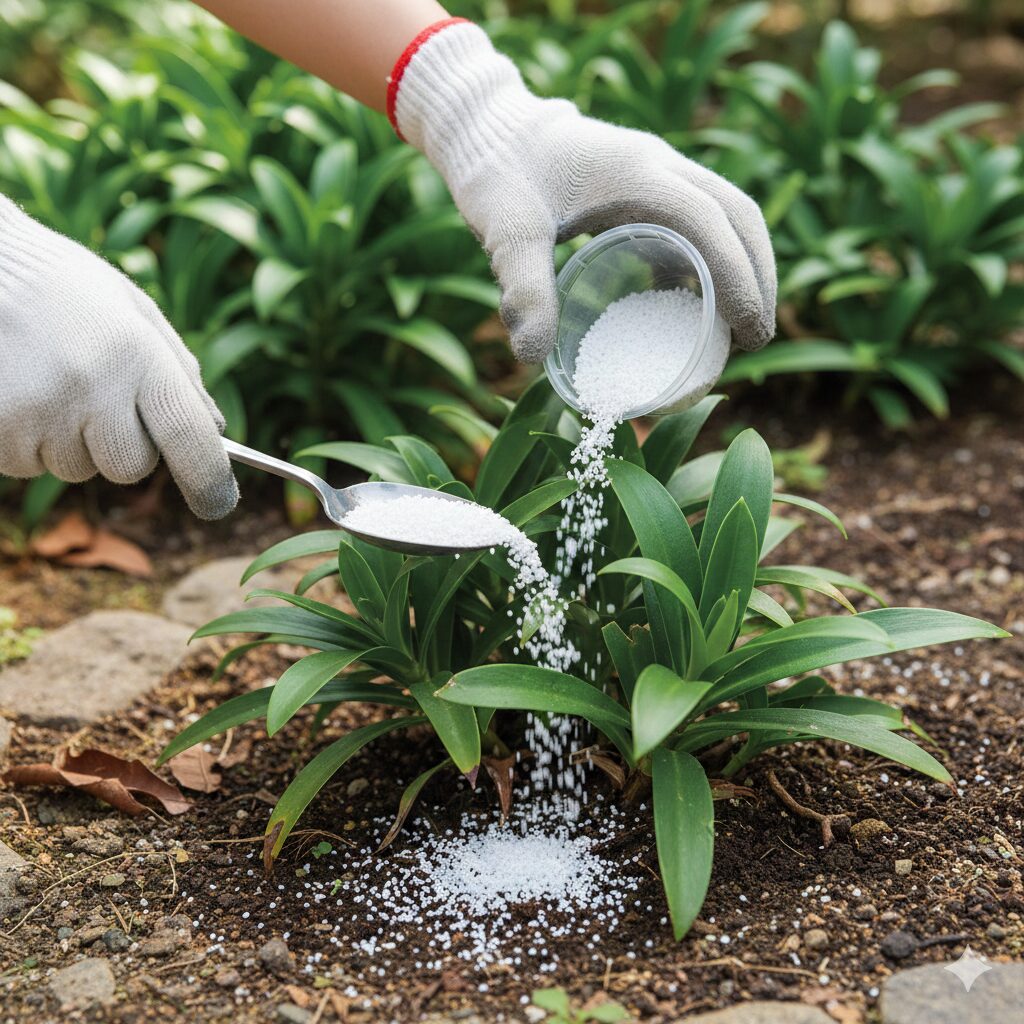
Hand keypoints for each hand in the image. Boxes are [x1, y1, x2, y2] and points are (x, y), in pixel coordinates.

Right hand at [0, 196, 237, 519]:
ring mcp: (37, 410)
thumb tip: (215, 432)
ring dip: (74, 441)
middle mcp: (89, 385)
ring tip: (51, 380)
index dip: (209, 480)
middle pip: (132, 467)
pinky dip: (31, 441)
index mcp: (135, 351)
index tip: (219, 503)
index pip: (188, 437)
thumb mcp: (134, 312)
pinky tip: (21, 390)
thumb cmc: (66, 289)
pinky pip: (30, 465)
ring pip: (79, 468)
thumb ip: (179, 372)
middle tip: (100, 395)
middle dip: (126, 446)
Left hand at [391, 20, 775, 362]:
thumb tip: (533, 358)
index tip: (748, 331)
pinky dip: (712, 260)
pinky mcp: (646, 185)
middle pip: (738, 214)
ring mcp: (658, 171)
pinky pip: (698, 219)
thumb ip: (522, 289)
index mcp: (638, 172)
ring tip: (740, 328)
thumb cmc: (498, 177)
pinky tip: (696, 305)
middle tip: (755, 337)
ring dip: (744, 265)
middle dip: (758, 275)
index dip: (739, 277)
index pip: (711, 222)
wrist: (489, 131)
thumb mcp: (507, 233)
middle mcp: (660, 165)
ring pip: (726, 214)